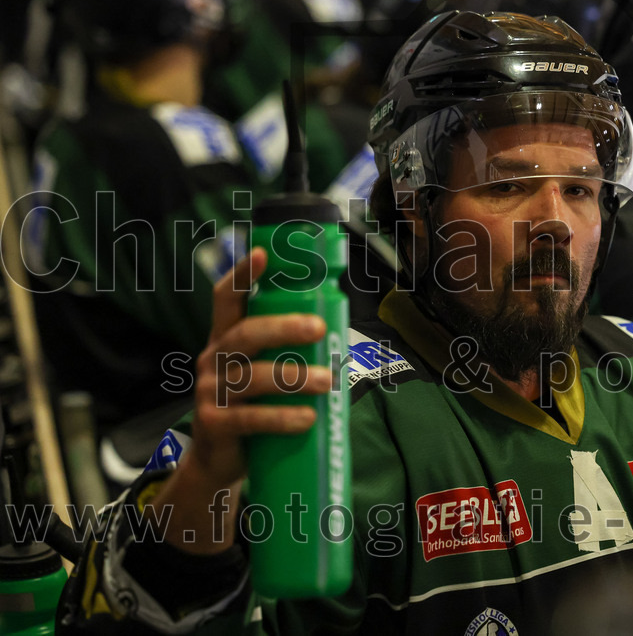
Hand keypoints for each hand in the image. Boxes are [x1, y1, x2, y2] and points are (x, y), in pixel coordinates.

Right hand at [155, 248, 333, 550]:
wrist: (219, 462)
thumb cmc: (252, 406)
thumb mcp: (261, 373)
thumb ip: (284, 352)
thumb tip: (338, 331)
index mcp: (226, 340)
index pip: (225, 299)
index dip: (240, 275)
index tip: (261, 253)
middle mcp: (214, 359)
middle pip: (245, 334)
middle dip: (283, 328)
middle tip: (318, 328)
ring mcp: (210, 392)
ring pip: (252, 377)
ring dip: (294, 378)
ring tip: (328, 381)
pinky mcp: (215, 424)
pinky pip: (250, 418)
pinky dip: (282, 417)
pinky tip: (307, 418)